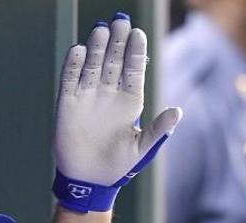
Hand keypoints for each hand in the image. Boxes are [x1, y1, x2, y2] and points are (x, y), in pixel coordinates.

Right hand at [53, 13, 182, 212]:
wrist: (89, 180)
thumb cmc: (118, 166)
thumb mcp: (142, 148)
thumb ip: (158, 129)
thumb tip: (178, 111)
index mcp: (130, 103)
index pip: (133, 71)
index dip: (135, 53)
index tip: (138, 34)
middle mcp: (109, 95)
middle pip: (114, 62)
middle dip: (118, 42)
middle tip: (121, 21)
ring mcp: (88, 97)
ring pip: (93, 66)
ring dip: (98, 48)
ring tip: (103, 28)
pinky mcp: (67, 103)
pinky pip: (70, 79)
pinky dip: (74, 65)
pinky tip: (80, 50)